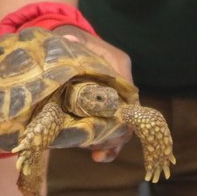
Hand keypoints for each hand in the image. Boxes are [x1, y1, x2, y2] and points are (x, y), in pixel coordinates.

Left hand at [52, 25, 134, 162]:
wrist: (69, 40)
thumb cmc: (74, 40)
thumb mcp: (74, 39)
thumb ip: (73, 41)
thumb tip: (68, 39)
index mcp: (118, 64)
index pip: (128, 90)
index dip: (123, 110)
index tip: (113, 126)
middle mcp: (120, 82)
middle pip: (128, 112)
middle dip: (118, 133)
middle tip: (101, 148)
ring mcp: (113, 97)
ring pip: (120, 124)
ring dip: (111, 141)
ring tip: (98, 156)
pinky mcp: (102, 108)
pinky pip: (110, 127)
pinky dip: (105, 142)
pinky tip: (96, 156)